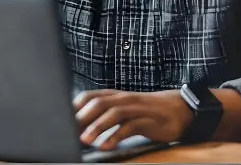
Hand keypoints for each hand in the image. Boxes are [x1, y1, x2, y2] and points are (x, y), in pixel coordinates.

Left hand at [73, 89, 193, 149]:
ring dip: (96, 126)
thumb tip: (82, 128)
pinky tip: (107, 145)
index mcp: (115, 95)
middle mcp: (123, 99)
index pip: (90, 96)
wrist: (179, 108)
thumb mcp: (125, 110)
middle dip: (82, 118)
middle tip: (68, 132)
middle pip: (98, 103)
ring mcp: (135, 108)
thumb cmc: (147, 111)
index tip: (62, 121)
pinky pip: (129, 127)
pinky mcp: (147, 120)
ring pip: (112, 113)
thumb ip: (106, 115)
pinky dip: (116, 136)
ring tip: (84, 140)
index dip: (75, 107)